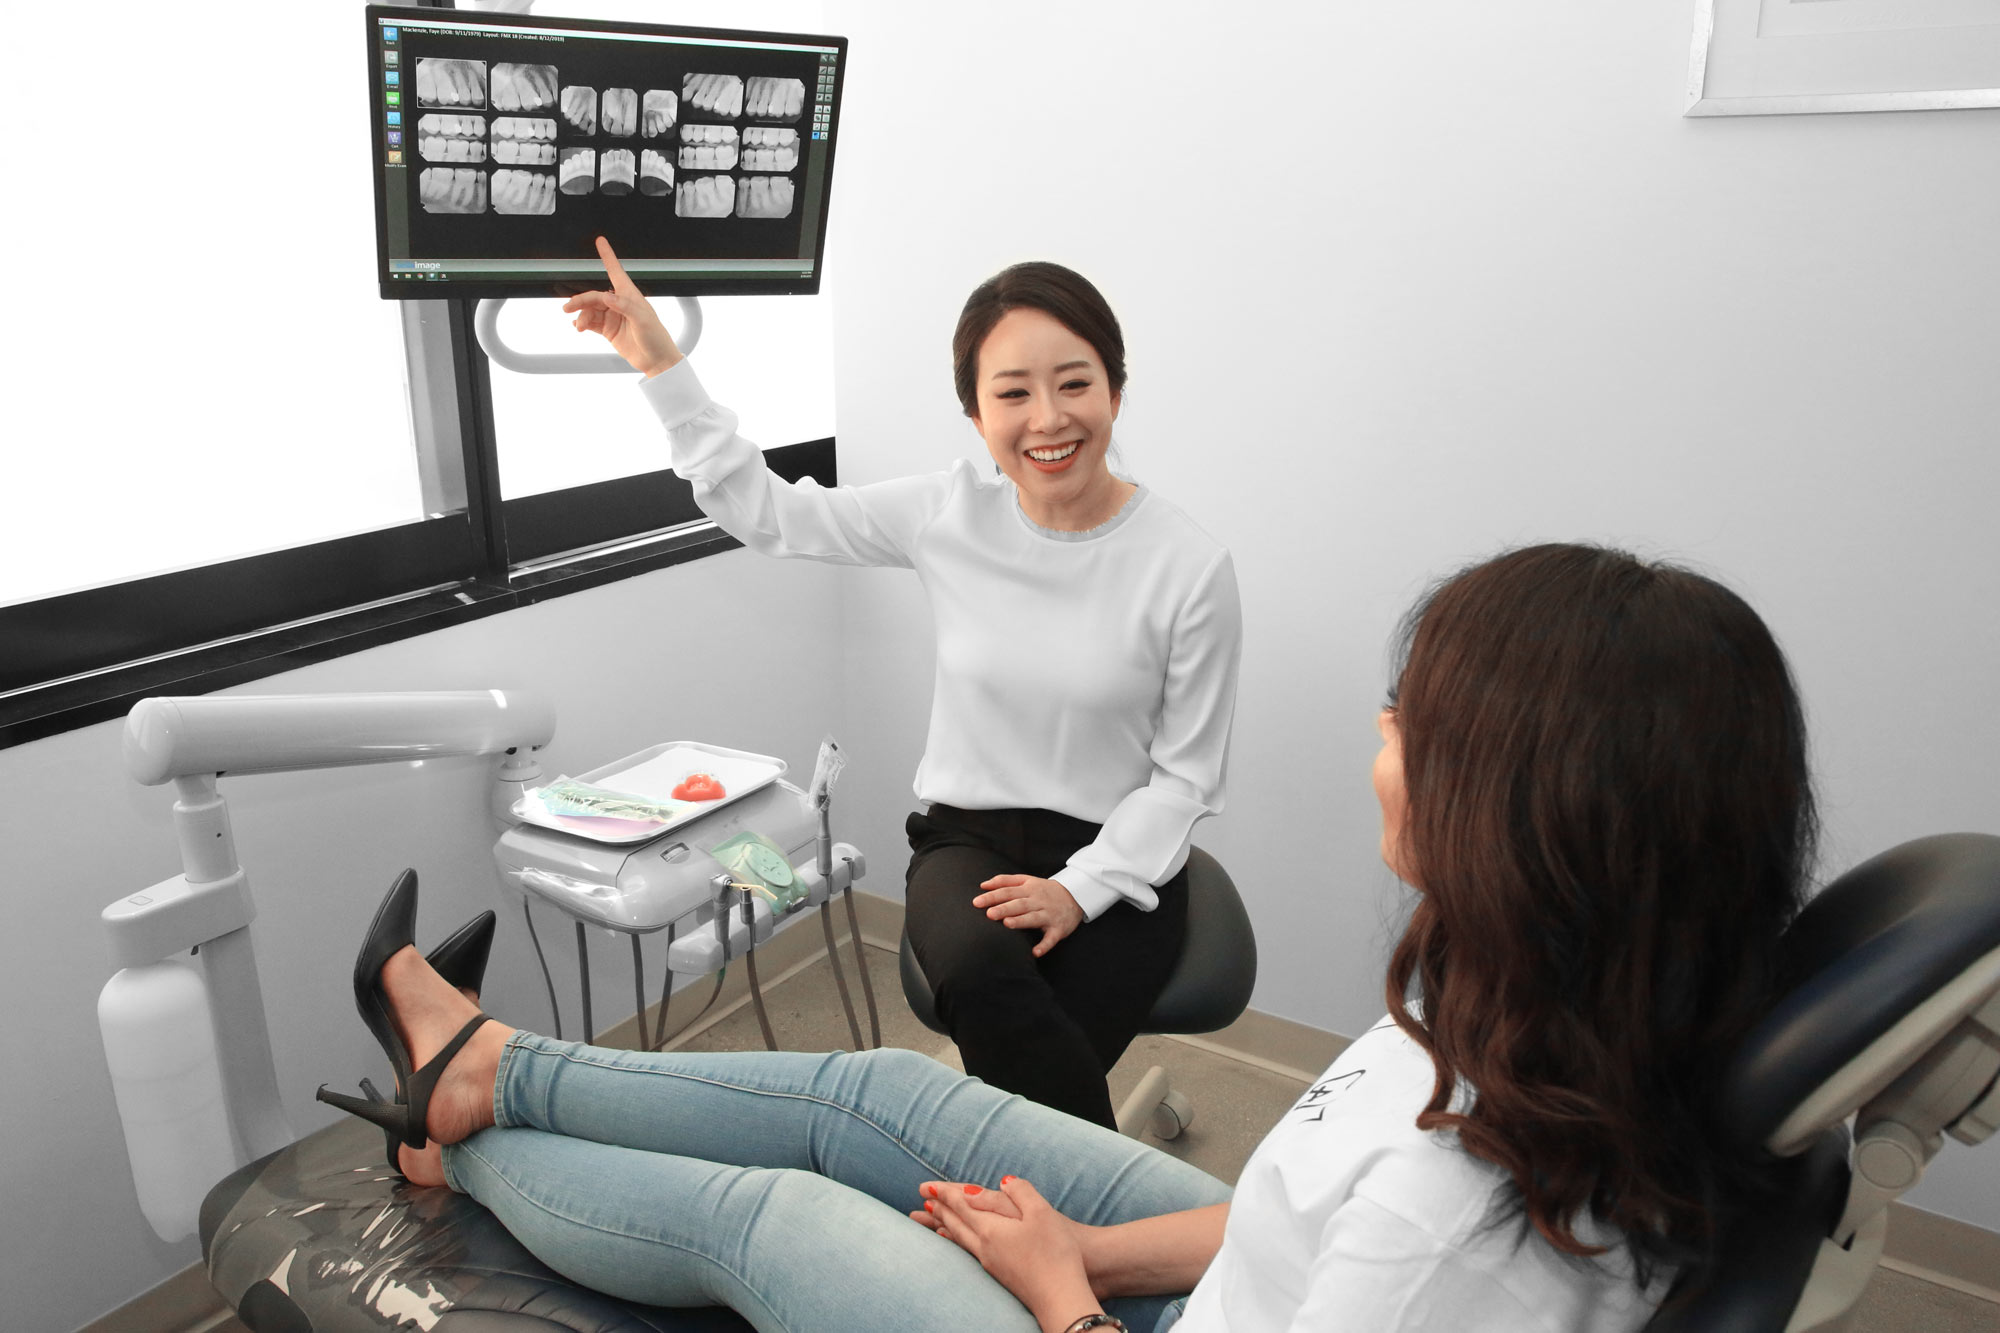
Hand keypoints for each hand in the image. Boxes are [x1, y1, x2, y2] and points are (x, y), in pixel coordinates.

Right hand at [562, 237, 682, 376]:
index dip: (608, 256)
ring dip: (582, 316)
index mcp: (630, 296)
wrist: (656, 361)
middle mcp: (619, 304)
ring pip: (591, 311)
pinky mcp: (609, 330)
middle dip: (581, 301)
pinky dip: (583, 323)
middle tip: (568, 308)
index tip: (601, 241)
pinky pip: (591, 323)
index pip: (616, 271)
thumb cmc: (656, 338)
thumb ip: (625, 307)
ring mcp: (613, 317)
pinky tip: (577, 326)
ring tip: (579, 327)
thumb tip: (608, 297)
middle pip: (594, 296)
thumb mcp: (643, 320)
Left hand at [914, 1177, 1098, 1328]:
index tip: (925, 1186)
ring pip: (959, 1238)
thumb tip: (1004, 1180)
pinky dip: (956, 1240)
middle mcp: (985, 1246)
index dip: (944, 1194)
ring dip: (943, 1224)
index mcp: (992, 1229)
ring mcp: (990, 1262)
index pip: (962, 1206)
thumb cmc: (1055, 1254)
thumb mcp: (1042, 1213)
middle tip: (920, 1197)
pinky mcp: (998, 1274)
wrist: (1060, 1297)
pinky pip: (968, 1251)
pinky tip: (954, 1240)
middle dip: (938, 1208)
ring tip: (929, 1217)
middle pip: (955, 1223)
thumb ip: (1021, 1192)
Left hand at [974, 874, 1083, 957]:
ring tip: (1007, 924)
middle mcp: (1038, 901)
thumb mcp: (1027, 880)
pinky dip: (1044, 945)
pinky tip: (1035, 952)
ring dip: (1021, 921)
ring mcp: (1049, 915)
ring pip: (1033, 918)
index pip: (1008, 892)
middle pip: (1019, 904)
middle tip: (989, 914)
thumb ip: (1005, 881)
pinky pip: (1051, 938)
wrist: (1075, 896)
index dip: (992, 896)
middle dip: (1004, 909)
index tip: (976, 902)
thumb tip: (983, 885)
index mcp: (1029, 889)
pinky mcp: (1058, 929)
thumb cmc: (1043, 890)